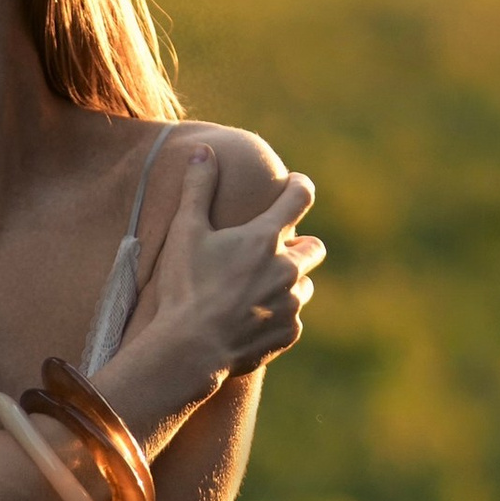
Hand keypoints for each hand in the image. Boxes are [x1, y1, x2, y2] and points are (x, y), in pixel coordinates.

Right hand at [142, 144, 324, 379]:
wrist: (190, 350)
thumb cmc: (185, 288)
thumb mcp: (185, 232)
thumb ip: (197, 188)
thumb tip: (204, 150)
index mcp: (265, 238)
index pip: (300, 196)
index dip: (299, 186)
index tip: (294, 185)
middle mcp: (288, 268)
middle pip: (314, 247)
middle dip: (299, 245)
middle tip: (273, 251)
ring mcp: (291, 303)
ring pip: (304, 285)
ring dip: (289, 283)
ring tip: (258, 291)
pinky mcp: (289, 332)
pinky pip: (292, 319)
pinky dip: (278, 316)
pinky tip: (251, 320)